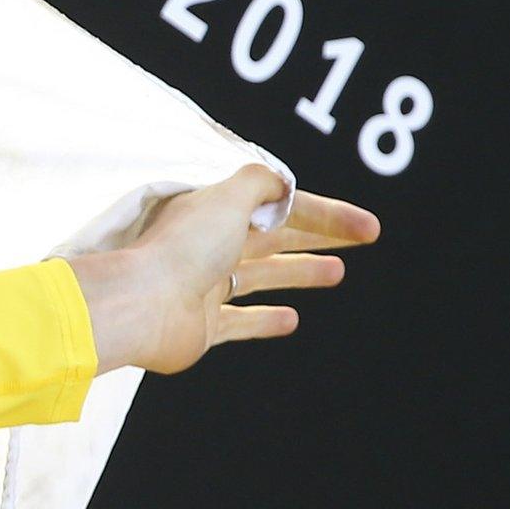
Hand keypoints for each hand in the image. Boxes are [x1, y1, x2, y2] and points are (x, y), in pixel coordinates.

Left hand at [69, 165, 379, 374]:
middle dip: (318, 236)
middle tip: (363, 237)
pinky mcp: (202, 326)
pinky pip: (240, 321)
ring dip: (299, 271)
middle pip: (273, 237)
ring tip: (337, 272)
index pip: (279, 207)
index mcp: (214, 211)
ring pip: (261, 275)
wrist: (142, 305)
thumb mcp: (227, 197)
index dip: (325, 214)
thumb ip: (258, 182)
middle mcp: (208, 246)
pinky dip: (266, 320)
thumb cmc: (183, 248)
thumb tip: (282, 183)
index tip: (367, 226)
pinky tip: (292, 318)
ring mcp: (205, 286)